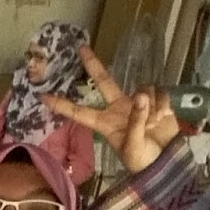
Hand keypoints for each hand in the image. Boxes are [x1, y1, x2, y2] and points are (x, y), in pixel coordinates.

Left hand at [40, 45, 178, 174]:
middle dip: (93, 64)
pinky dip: (163, 106)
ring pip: (143, 90)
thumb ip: (136, 121)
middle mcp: (118, 108)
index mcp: (105, 122)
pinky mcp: (157, 100)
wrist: (167, 161)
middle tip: (81, 48)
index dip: (62, 104)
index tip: (42, 97)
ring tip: (154, 125)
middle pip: (104, 81)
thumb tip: (141, 96)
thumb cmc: (142, 159)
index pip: (79, 111)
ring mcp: (138, 103)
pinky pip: (160, 94)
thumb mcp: (133, 146)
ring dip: (150, 107)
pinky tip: (164, 118)